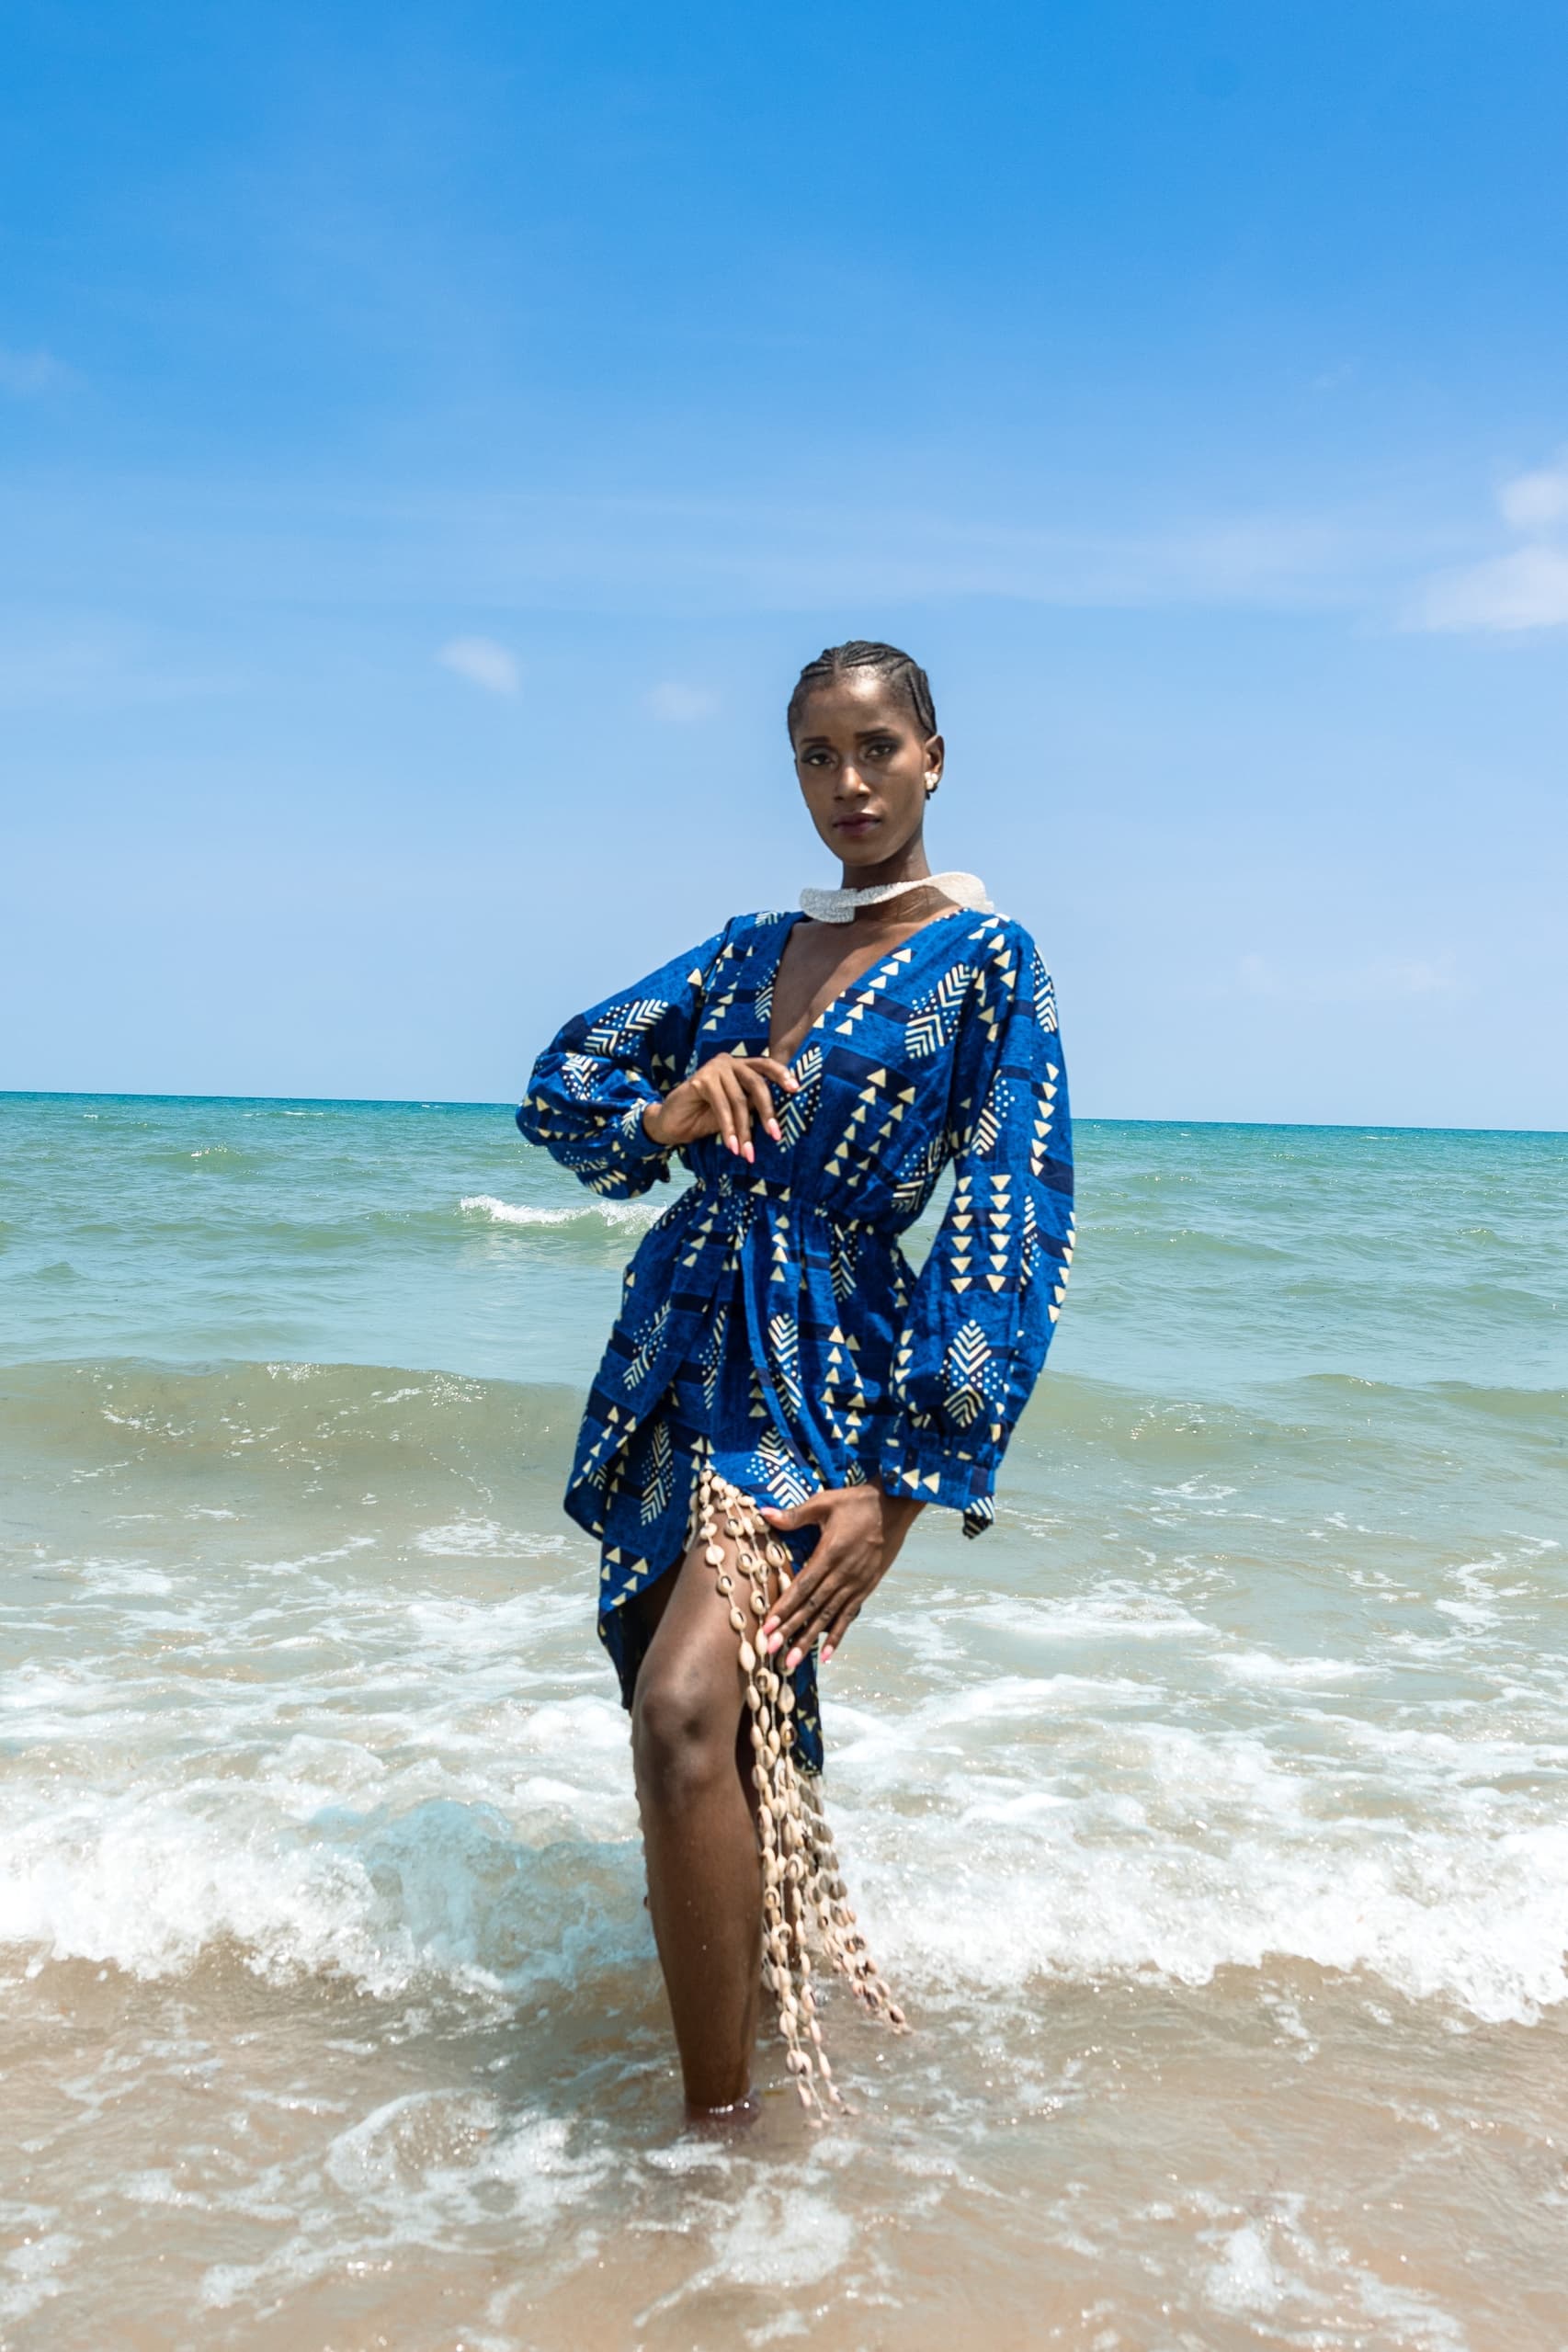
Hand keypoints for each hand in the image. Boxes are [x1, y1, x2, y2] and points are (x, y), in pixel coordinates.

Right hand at [643, 1052, 797, 1163]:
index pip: (766, 1065)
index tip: (796, 1089)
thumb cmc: (705, 1116)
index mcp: (741, 1066)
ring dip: (744, 1130)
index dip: (782, 1075)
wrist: (672, 1123)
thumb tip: (778, 1116)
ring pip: (739, 1100)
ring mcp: (714, 1068)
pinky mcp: (701, 1080)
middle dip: (767, 1112)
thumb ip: (752, 1105)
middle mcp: (728, 1061)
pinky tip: (731, 1145)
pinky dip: (728, 1128)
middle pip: (756, 1084)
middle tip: (775, 1136)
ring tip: (747, 1153)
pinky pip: (722, 1107)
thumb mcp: (735, 1110)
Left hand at [757, 1486, 923, 1670]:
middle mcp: (843, 1574)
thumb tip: (764, 1514)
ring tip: (793, 1661)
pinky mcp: (866, 1587)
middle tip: (772, 1651)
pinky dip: (837, 1636)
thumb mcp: (825, 1502)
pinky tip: (826, 1655)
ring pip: (828, 1617)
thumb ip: (795, 1515)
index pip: (802, 1587)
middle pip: (812, 1608)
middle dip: (790, 1631)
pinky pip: (849, 1616)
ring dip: (809, 1640)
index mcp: (830, 1554)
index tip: (767, 1627)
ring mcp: (856, 1584)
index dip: (784, 1609)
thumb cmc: (857, 1502)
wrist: (895, 1507)